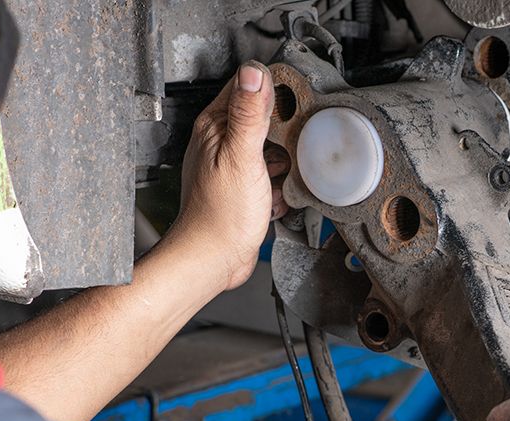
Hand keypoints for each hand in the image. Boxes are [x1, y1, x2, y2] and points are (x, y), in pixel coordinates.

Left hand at [169, 61, 282, 291]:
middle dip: (285, 131)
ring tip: (283, 174)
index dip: (276, 89)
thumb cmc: (220, 216)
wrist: (214, 258)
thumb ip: (249, 114)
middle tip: (292, 147)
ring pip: (271, 146)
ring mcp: (233, 164)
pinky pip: (272, 173)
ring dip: (285, 160)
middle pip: (264, 116)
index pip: (248, 86)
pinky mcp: (243, 185)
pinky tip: (277, 193)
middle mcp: (221, 141)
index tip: (295, 103)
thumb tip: (254, 73)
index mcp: (215, 126)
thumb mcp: (242, 157)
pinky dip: (280, 182)